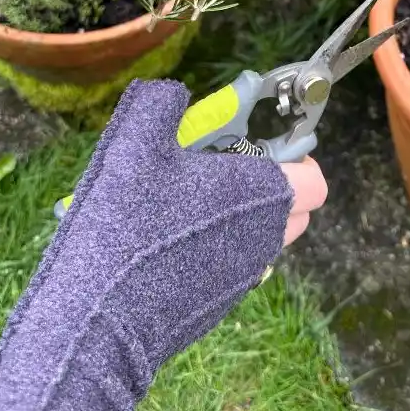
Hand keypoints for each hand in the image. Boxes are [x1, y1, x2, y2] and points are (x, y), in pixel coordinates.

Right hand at [0, 79, 329, 410]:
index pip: (313, 181)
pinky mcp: (218, 307)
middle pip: (294, 211)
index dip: (296, 161)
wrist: (96, 318)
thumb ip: (161, 103)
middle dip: (271, 189)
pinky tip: (170, 244)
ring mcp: (244, 277)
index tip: (262, 150)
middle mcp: (263, 237)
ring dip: (244, 220)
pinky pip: (235, 268)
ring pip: (264, 239)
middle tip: (224, 174)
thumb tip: (174, 92)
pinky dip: (219, 251)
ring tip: (190, 206)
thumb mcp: (134, 142)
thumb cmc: (126, 223)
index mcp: (259, 194)